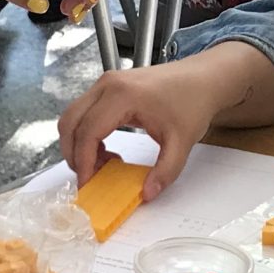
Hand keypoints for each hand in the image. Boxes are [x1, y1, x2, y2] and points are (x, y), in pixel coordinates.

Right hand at [57, 60, 223, 196]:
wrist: (203, 79)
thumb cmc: (192, 103)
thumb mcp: (181, 142)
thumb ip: (165, 171)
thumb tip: (147, 194)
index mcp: (122, 95)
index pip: (88, 132)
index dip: (84, 162)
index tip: (88, 184)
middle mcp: (108, 85)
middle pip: (70, 122)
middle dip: (73, 154)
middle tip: (90, 177)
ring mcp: (106, 83)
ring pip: (73, 116)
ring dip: (78, 143)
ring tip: (102, 164)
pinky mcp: (108, 86)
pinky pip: (84, 112)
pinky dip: (86, 133)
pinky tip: (107, 149)